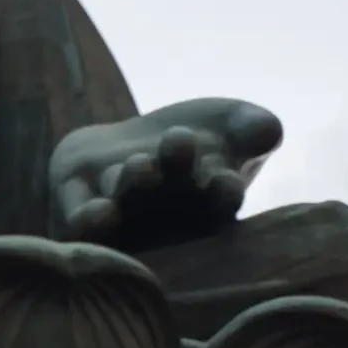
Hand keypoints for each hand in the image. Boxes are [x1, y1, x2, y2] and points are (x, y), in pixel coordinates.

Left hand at [49, 97, 281, 249]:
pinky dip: (89, 220)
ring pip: (127, 207)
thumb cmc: (190, 142)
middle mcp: (166, 221)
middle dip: (175, 174)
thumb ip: (250, 127)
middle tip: (178, 144)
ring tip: (140, 165)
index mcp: (207, 204)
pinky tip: (97, 212)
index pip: (220, 202)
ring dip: (134, 186)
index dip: (222, 193)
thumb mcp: (227, 125)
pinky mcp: (79, 209)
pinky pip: (82, 223)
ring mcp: (123, 218)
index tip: (224, 180)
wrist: (125, 147)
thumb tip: (269, 129)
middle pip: (171, 201)